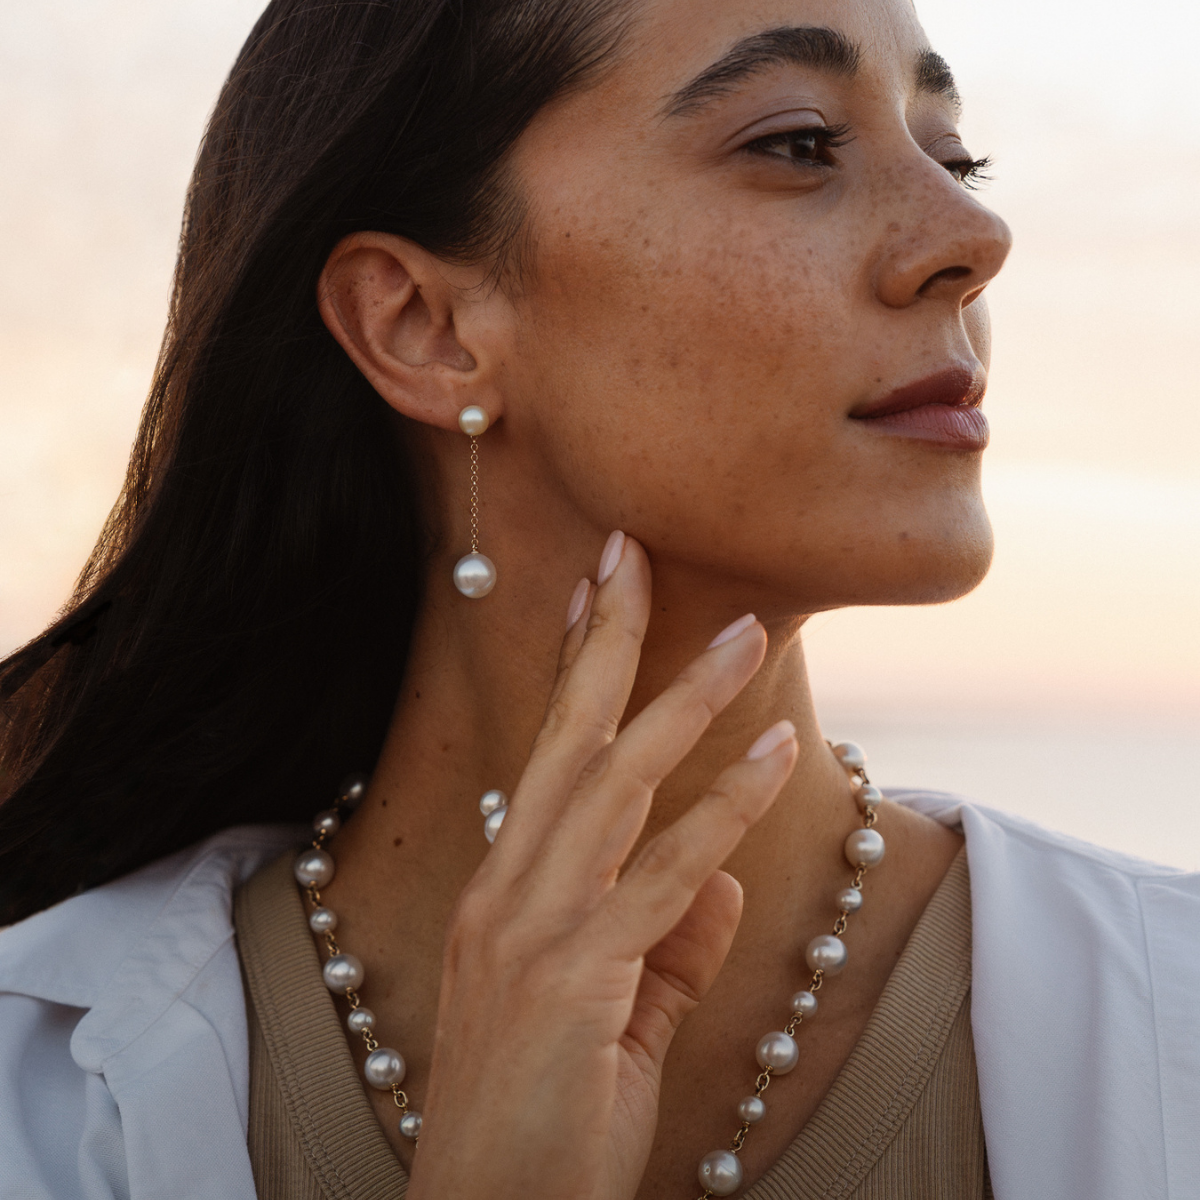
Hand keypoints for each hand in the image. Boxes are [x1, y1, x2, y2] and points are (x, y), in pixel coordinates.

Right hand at [406, 533, 798, 1199]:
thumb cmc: (540, 1117)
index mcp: (508, 887)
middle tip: (636, 552)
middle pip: (570, 739)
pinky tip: (778, 755)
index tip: (599, 592)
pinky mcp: (577, 979)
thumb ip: (666, 942)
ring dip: (686, 702)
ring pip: (616, 785)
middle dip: (607, 639)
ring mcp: (535, 928)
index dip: (573, 667)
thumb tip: (718, 877)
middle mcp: (510, 887)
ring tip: (746, 635)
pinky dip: (726, 809)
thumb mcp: (614, 1016)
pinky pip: (665, 876)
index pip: (548, 753)